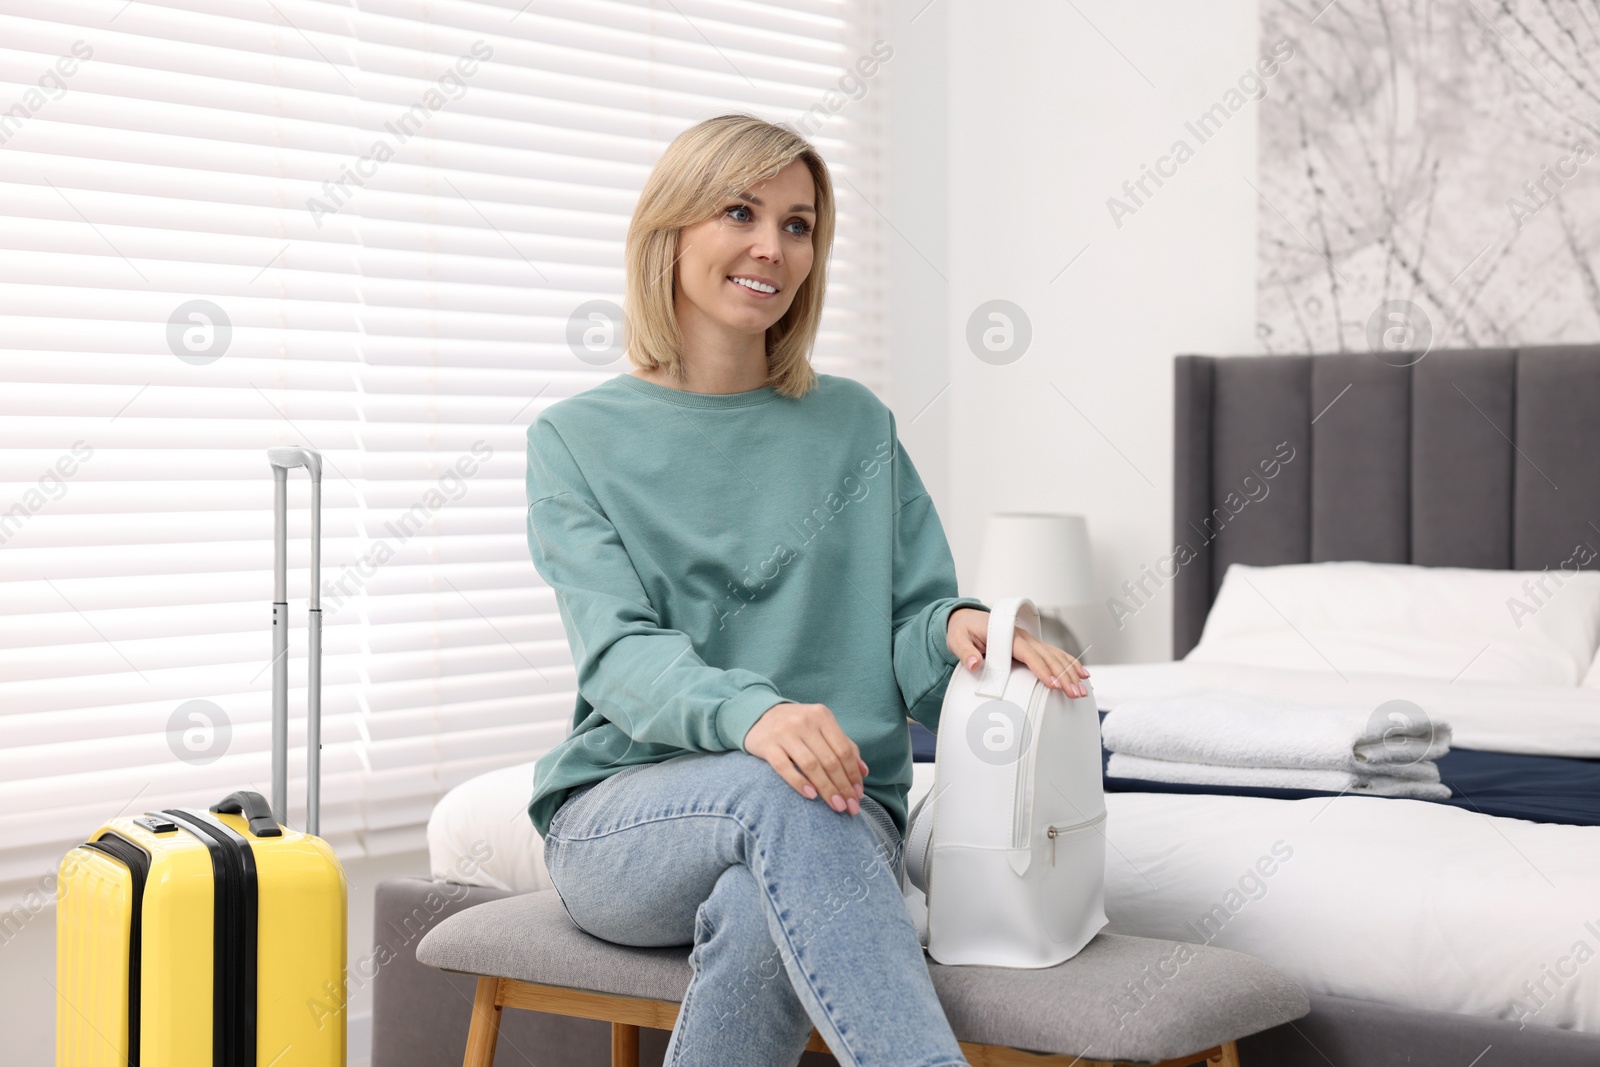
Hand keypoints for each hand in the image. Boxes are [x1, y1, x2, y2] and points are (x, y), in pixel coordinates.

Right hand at [743, 702, 867, 814]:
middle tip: (850, 807)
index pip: (843, 749)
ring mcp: (784, 733)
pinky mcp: (767, 745)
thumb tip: (863, 772)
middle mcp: (804, 722)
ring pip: (810, 765)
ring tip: (836, 806)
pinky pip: (784, 767)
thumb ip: (843, 746)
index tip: (858, 795)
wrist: (759, 715)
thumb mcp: (822, 728)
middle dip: (843, 786)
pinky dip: (799, 783)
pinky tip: (811, 796)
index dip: (853, 774)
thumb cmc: (798, 727)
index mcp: (822, 716)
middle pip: (829, 760)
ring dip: (826, 789)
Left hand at [946, 607, 1089, 697]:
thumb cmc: (963, 630)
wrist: (966, 618)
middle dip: (1064, 676)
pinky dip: (1069, 664)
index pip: (1029, 654)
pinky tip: (1082, 674)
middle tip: (1075, 693)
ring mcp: (1029, 641)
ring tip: (1082, 689)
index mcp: (1007, 636)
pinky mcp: (1031, 647)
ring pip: (1055, 656)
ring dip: (1070, 672)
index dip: (1042, 669)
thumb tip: (974, 664)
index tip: (1053, 684)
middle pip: (1048, 657)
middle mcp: (1022, 637)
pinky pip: (1054, 655)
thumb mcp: (957, 639)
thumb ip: (965, 651)